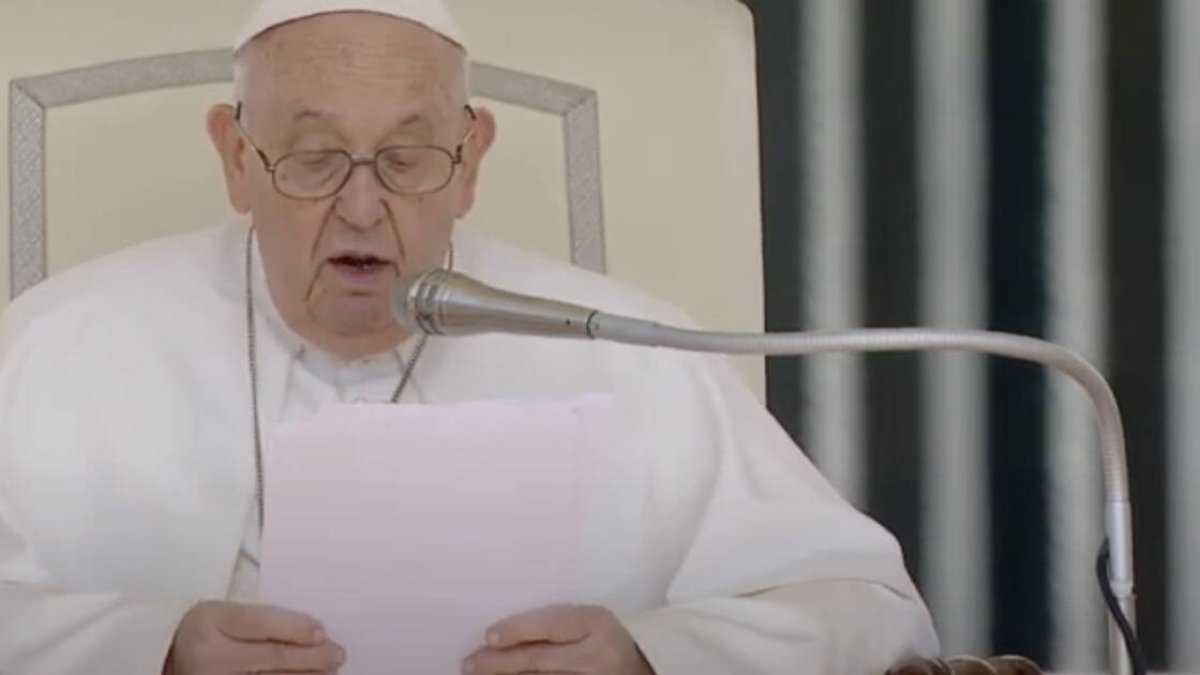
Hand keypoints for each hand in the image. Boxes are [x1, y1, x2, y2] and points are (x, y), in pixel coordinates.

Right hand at [165, 601, 345, 674]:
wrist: (166, 657)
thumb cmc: (207, 630)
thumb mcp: (226, 613)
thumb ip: (264, 619)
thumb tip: (314, 632)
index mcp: (213, 620)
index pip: (261, 623)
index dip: (295, 628)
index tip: (322, 632)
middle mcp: (211, 654)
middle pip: (271, 657)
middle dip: (311, 657)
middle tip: (338, 654)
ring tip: (329, 671)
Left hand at [463, 604, 653, 674]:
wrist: (639, 668)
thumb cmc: (601, 637)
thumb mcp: (587, 620)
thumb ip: (553, 623)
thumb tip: (498, 635)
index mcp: (596, 623)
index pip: (551, 625)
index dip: (517, 631)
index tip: (488, 636)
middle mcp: (596, 655)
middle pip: (539, 660)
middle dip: (500, 663)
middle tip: (470, 664)